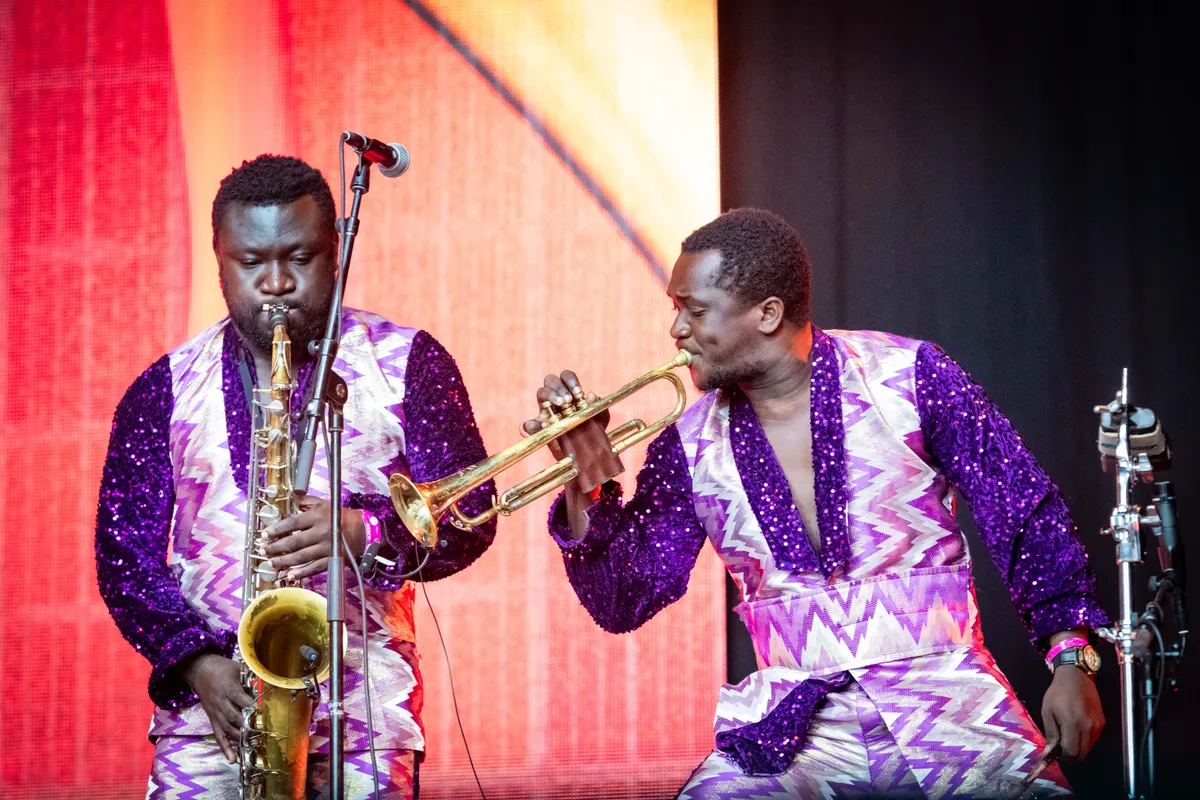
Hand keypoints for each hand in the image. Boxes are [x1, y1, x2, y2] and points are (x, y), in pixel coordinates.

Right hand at [181, 653, 253, 762]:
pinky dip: (225, 748)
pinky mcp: (212, 719)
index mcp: (228, 688)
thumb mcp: (237, 668)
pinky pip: (218, 735)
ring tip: (250, 748)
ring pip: (226, 729)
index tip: (262, 713)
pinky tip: (232, 759)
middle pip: (233, 717)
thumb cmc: (222, 668)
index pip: (240, 700)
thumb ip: (250, 678)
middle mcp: (220, 702)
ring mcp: (215, 712)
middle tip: (259, 734)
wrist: (199, 670)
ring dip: (238, 739)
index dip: (251, 707)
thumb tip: (266, 686)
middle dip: (246, 726)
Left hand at [263, 495, 365, 580]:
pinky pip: (314, 568)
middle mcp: (322, 532)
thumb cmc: (339, 516)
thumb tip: (287, 500)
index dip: (277, 529)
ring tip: (271, 563)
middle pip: (294, 542)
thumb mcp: (323, 504)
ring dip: (283, 561)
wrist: (361, 531)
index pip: (293, 523)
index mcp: (318, 517)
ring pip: (301, 557)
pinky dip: (301, 573)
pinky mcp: (331, 560)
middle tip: (263, 550)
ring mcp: (327, 548)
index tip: (264, 535)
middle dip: (275, 547)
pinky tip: (289, 575)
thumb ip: (305, 501)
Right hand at [521, 370, 621, 491]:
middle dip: (559, 386)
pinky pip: (528, 424)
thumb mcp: (601, 419)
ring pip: (541, 393)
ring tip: (561, 404)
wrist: (585, 453)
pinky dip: (533, 424)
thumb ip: (599, 406)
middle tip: (568, 400)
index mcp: (569, 393)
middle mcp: (555, 398)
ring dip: (550, 395)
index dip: (570, 379)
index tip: (578, 391)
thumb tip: (591, 395)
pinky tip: (544, 426)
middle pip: (550, 380)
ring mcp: (545, 412)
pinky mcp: (539, 429)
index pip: (565, 377)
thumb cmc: (592, 430)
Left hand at [1041, 663, 1104, 759]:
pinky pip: (1094, 739)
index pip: (1071, 752)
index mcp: (1072, 723)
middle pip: (1082, 753)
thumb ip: (1051, 733)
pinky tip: (1078, 730)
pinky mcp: (1102, 722)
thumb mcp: (1047, 711)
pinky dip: (1086, 740)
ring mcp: (1097, 725)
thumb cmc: (1057, 693)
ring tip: (1069, 736)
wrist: (1076, 677)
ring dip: (1079, 748)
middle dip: (1071, 754)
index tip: (1057, 752)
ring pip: (1089, 748)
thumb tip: (1050, 752)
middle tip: (1062, 746)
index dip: (1063, 756)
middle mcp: (1088, 727)